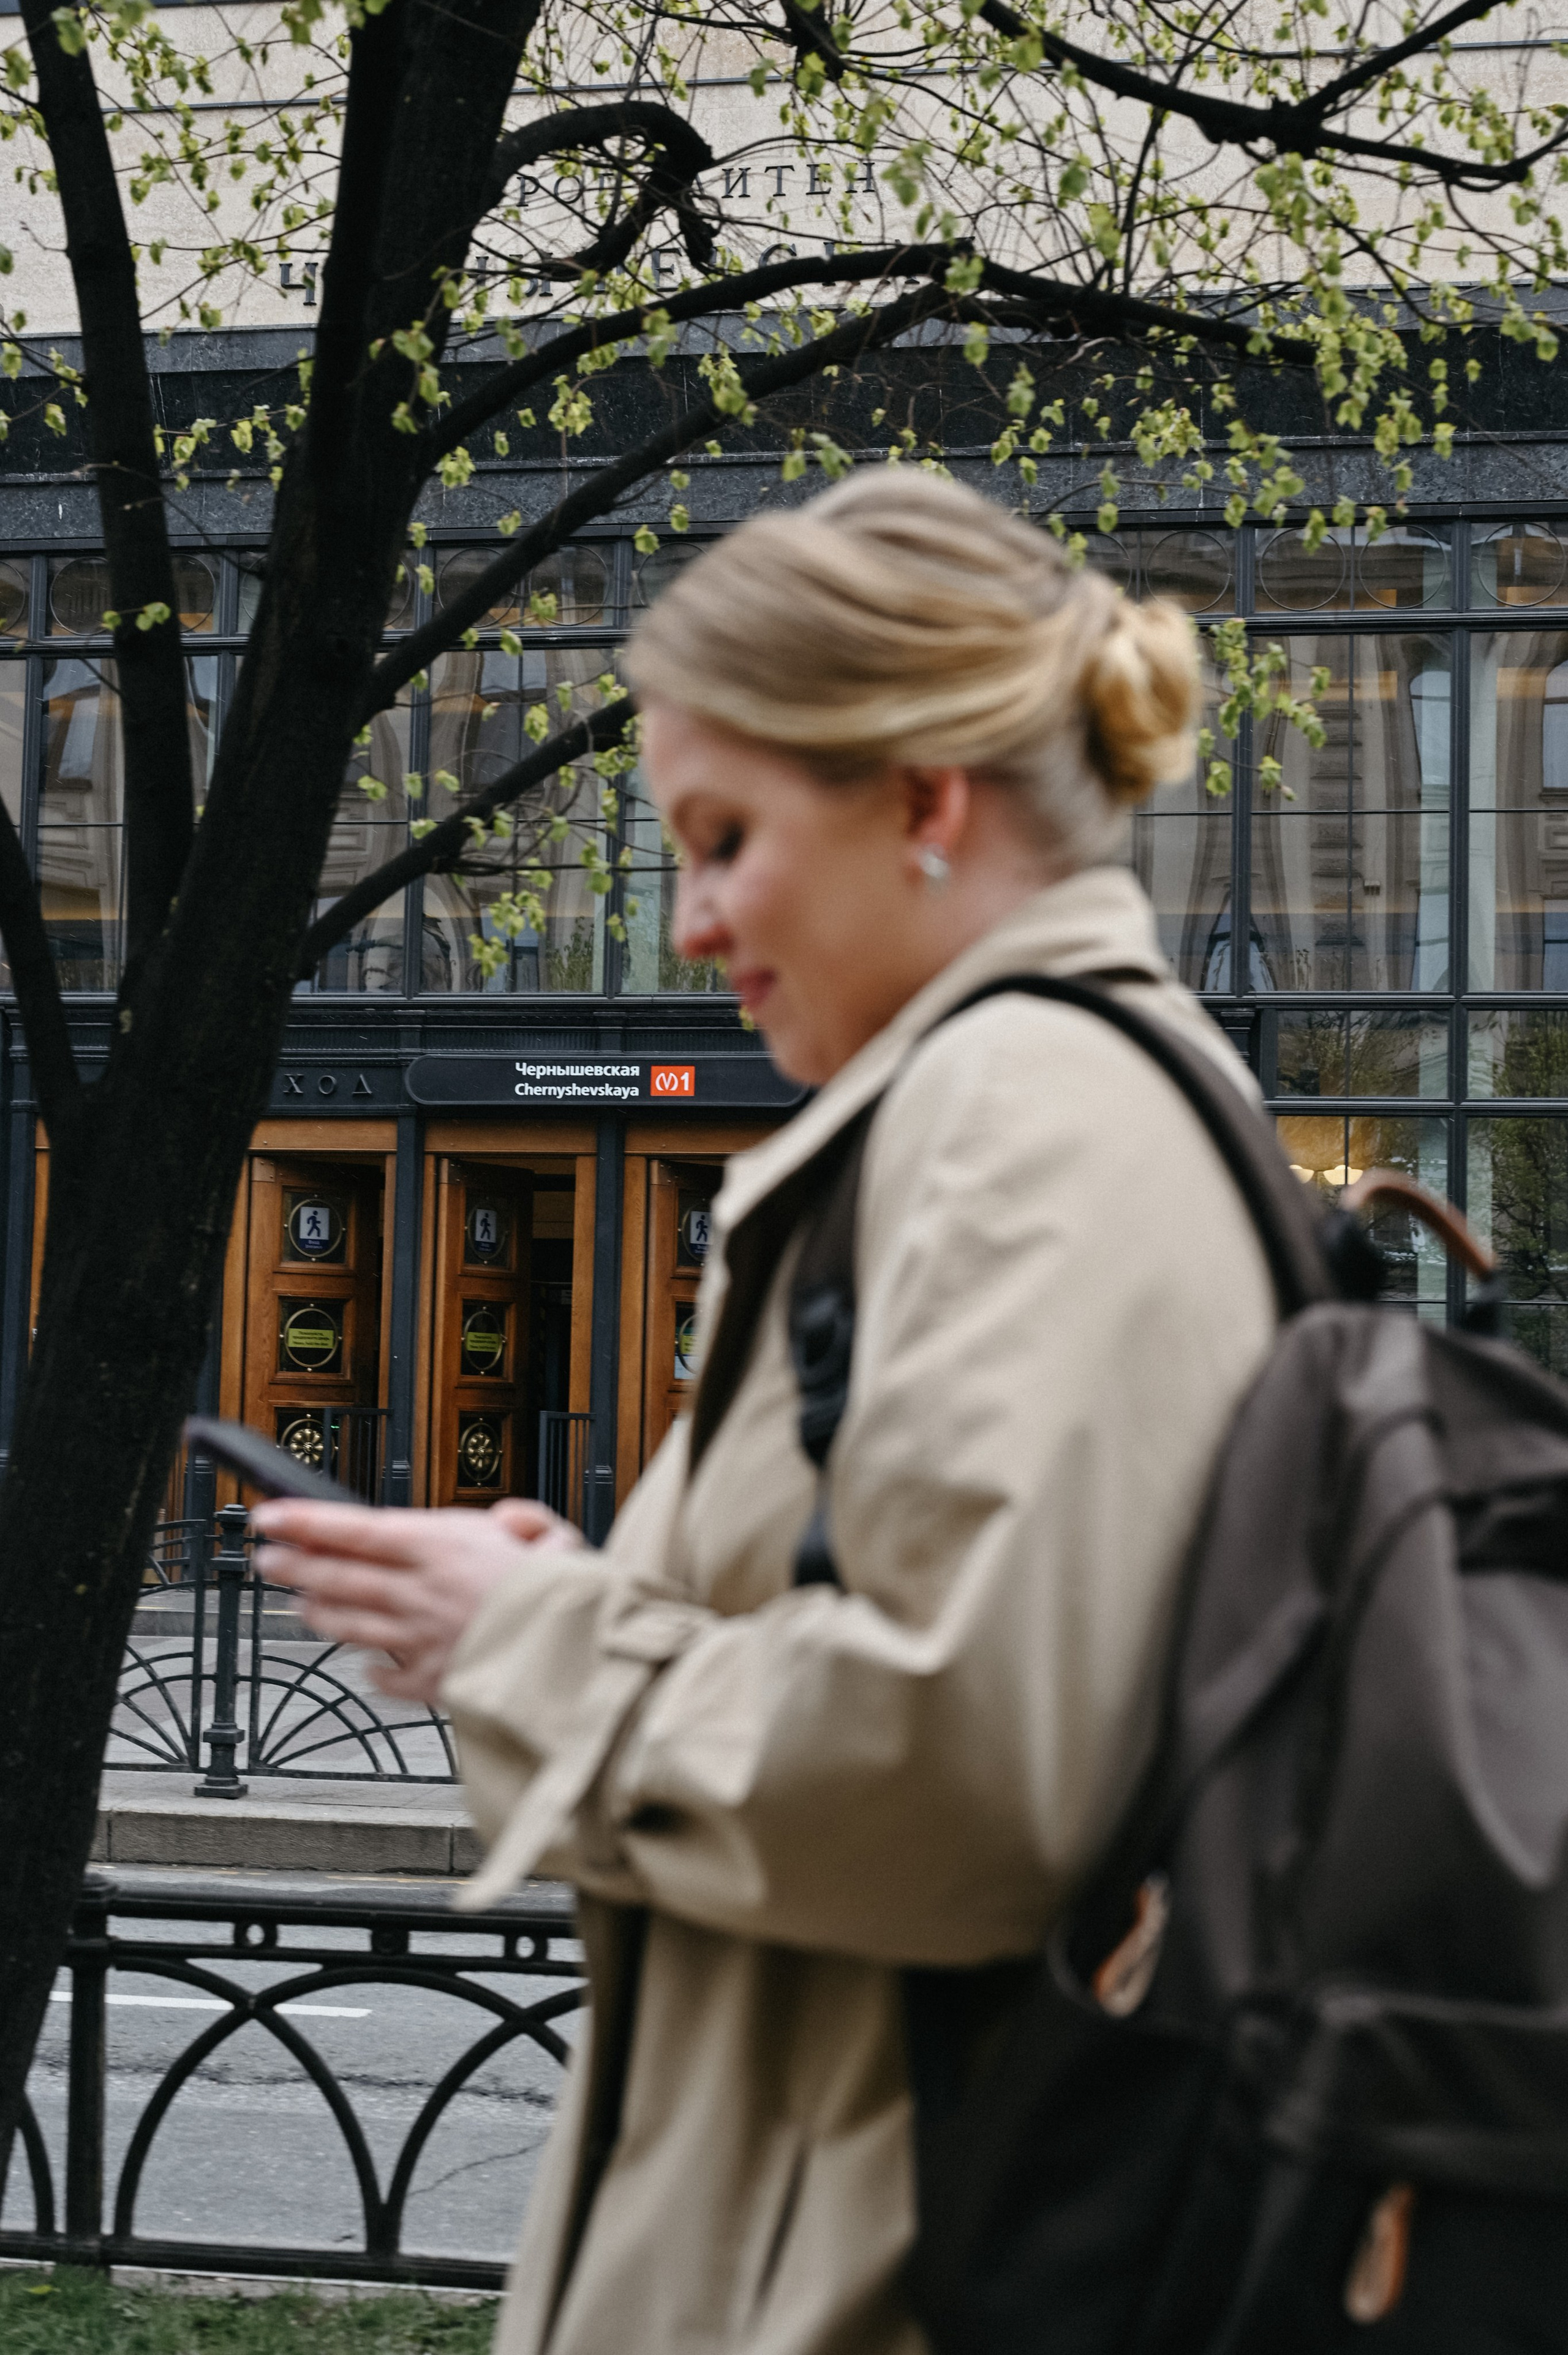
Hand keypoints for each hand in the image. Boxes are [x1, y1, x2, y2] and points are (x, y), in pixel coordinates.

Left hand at [250, 1497, 583, 1701]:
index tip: (270, 1517)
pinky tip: (362, 1663)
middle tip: (266, 1558)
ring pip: (350, 1625)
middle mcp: (421, 1594)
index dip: (304, 1523)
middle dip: (294, 1566)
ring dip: (317, 1612)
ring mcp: (421, 1641)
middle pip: (339, 1577)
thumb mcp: (553, 1536)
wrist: (578, 1665)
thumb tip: (507, 1522)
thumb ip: (523, 1521)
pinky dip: (371, 1669)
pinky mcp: (433, 1683)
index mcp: (444, 1550)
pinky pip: (387, 1677)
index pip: (355, 1531)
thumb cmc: (565, 1601)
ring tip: (297, 1603)